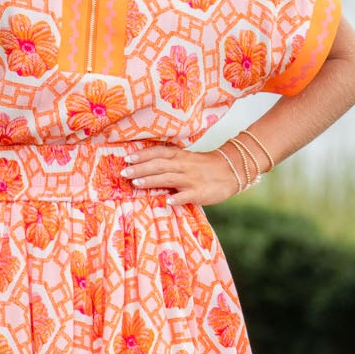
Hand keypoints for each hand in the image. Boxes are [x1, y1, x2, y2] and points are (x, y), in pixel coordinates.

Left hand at [121, 144, 241, 206]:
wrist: (231, 170)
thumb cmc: (203, 166)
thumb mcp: (186, 158)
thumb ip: (169, 162)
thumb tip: (144, 167)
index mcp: (180, 155)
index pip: (158, 152)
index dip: (142, 155)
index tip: (127, 158)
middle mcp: (184, 165)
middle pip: (159, 165)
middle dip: (140, 168)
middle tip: (123, 172)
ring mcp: (192, 179)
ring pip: (169, 178)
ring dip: (152, 180)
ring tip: (136, 184)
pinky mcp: (200, 192)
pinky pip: (188, 195)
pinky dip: (178, 198)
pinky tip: (168, 201)